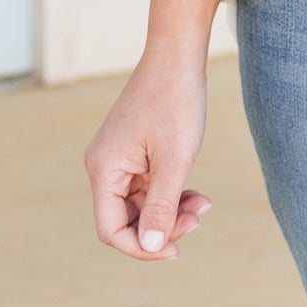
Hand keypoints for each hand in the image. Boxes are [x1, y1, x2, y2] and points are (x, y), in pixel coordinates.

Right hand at [84, 47, 212, 261]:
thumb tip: (152, 247)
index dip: (142, 248)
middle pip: (126, 221)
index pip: (112, 230)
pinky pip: (148, 189)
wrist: (176, 58)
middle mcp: (103, 168)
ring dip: (171, 212)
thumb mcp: (175, 161)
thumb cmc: (175, 103)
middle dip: (163, 228)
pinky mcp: (133, 154)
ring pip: (141, 207)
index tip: (177, 249)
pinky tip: (196, 194)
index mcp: (104, 171)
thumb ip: (162, 207)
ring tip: (202, 204)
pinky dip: (171, 195)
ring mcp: (117, 161)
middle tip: (198, 217)